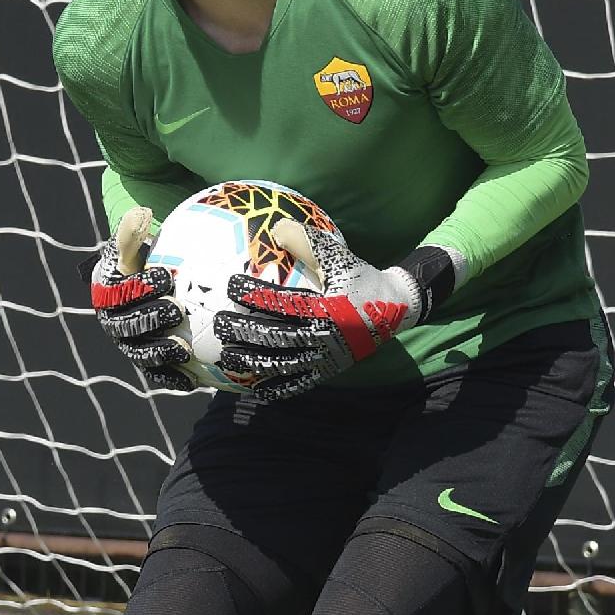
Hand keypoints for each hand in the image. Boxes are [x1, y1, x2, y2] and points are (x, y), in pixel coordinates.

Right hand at [89, 206, 197, 390]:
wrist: (153, 290)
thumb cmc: (149, 262)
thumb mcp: (141, 245)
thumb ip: (135, 233)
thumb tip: (140, 212)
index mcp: (108, 292)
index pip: (119, 290)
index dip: (140, 286)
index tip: (167, 277)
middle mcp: (114, 321)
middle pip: (127, 324)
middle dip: (150, 318)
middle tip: (177, 309)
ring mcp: (129, 345)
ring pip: (139, 352)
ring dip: (159, 351)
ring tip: (185, 346)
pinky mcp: (146, 364)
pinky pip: (157, 374)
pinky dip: (172, 377)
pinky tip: (194, 379)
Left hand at [213, 219, 457, 399]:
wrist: (396, 309)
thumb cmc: (360, 278)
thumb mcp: (339, 257)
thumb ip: (308, 243)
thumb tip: (276, 227)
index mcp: (328, 309)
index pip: (285, 302)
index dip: (257, 295)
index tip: (231, 285)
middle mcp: (327, 337)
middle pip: (279, 337)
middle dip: (246, 332)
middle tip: (219, 324)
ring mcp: (327, 358)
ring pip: (284, 363)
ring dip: (253, 361)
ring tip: (226, 357)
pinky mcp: (328, 371)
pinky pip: (299, 383)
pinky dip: (276, 387)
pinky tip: (253, 387)